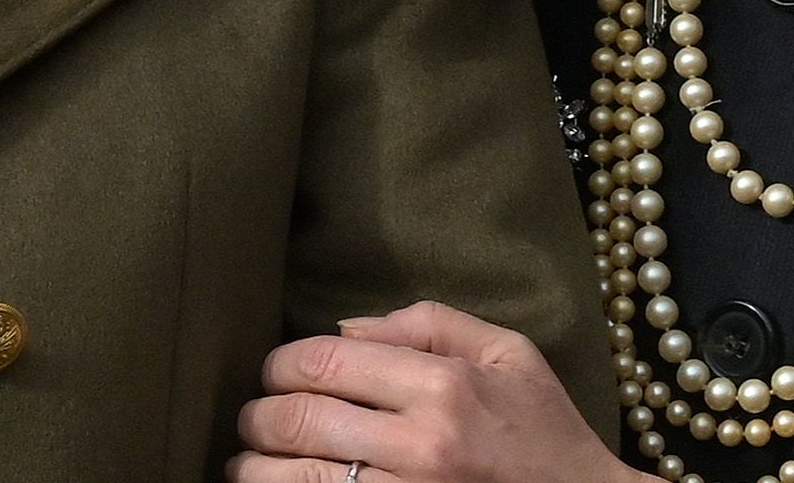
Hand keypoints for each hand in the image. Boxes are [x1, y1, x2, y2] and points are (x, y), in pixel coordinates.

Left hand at [228, 302, 638, 482]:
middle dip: (258, 417)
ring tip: (248, 462)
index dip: (280, 365)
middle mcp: (422, 444)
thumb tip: (347, 329)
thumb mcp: (509, 354)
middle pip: (297, 421)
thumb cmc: (545, 432)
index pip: (324, 363)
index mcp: (443, 386)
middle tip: (254, 419)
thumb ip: (430, 325)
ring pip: (294, 480)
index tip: (275, 372)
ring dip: (254, 469)